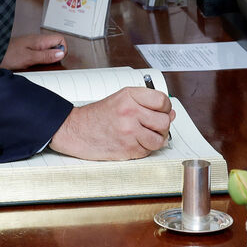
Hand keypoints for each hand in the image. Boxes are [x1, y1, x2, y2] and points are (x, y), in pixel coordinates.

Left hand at [0, 33, 66, 69]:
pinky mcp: (28, 50)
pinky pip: (40, 54)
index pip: (60, 39)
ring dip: (48, 59)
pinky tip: (35, 65)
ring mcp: (33, 45)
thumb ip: (45, 56)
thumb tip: (61, 53)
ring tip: (41, 65)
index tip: (57, 59)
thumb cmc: (7, 54)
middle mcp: (38, 41)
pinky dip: (41, 60)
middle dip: (56, 55)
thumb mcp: (28, 57)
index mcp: (40, 40)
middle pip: (56, 45)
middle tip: (49, 64)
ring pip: (49, 50)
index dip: (63, 50)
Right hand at [48, 87, 175, 160]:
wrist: (76, 130)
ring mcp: (129, 131)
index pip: (163, 101)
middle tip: (152, 126)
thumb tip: (171, 113)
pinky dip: (144, 149)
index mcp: (129, 96)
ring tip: (144, 135)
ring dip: (155, 139)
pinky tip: (134, 142)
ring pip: (159, 139)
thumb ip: (146, 103)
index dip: (166, 108)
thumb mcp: (121, 99)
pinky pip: (148, 151)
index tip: (162, 111)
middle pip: (164, 121)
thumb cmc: (98, 115)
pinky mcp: (127, 148)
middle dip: (162, 126)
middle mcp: (130, 112)